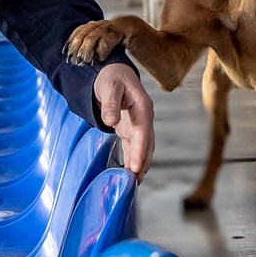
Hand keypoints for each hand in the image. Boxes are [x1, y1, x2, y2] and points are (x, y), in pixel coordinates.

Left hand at [94, 63, 153, 180]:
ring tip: (134, 184)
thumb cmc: (111, 77)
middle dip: (142, 163)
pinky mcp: (130, 129)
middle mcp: (144, 118)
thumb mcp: (109, 86)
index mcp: (143, 107)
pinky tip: (129, 173)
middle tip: (135, 183)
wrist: (113, 72)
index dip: (140, 151)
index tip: (136, 167)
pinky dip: (132, 160)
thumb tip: (110, 121)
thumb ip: (110, 103)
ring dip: (139, 164)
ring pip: (142, 148)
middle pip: (147, 144)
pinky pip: (134, 147)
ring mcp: (138, 125)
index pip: (143, 133)